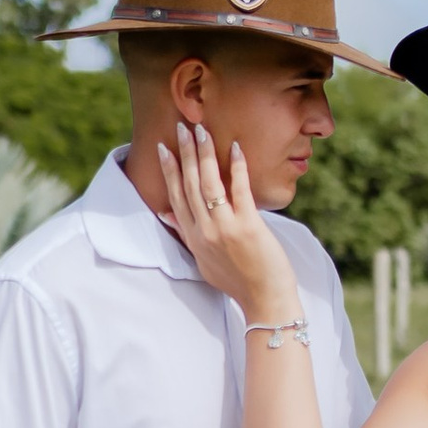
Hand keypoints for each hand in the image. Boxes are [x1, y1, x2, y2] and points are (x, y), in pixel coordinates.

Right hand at [159, 122, 299, 323]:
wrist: (264, 301)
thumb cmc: (237, 281)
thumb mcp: (203, 260)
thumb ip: (185, 235)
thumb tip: (166, 214)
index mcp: (193, 238)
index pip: (176, 196)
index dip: (169, 170)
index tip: (163, 148)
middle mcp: (204, 231)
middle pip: (189, 184)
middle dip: (184, 153)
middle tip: (181, 126)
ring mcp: (224, 228)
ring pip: (208, 183)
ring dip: (204, 153)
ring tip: (201, 130)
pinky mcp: (248, 226)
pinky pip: (240, 190)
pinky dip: (236, 167)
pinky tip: (235, 147)